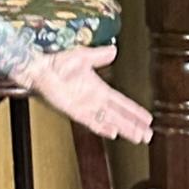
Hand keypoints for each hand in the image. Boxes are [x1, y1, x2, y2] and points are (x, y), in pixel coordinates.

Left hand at [28, 44, 152, 143]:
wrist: (40, 70)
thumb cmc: (57, 62)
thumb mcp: (84, 56)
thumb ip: (100, 55)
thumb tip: (114, 50)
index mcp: (99, 89)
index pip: (122, 103)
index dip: (135, 111)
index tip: (148, 119)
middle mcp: (95, 101)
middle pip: (120, 117)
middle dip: (134, 126)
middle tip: (148, 136)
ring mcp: (85, 108)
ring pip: (110, 122)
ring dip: (124, 130)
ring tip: (137, 137)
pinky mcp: (75, 112)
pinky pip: (92, 122)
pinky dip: (103, 128)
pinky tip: (113, 133)